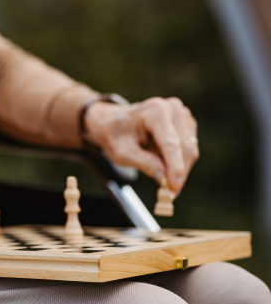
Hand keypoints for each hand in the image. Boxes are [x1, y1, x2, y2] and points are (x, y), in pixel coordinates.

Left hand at [84, 97, 198, 193]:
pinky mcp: (185, 123)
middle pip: (184, 147)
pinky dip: (180, 162)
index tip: (174, 187)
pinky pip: (189, 147)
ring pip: (190, 149)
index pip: (171, 143)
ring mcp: (181, 114)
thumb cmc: (115, 135)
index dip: (175, 167)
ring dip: (180, 169)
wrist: (113, 122)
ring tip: (165, 183)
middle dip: (178, 172)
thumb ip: (144, 164)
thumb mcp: (122, 153)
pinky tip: (166, 168)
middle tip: (170, 194)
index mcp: (155, 112)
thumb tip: (165, 178)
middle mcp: (172, 108)